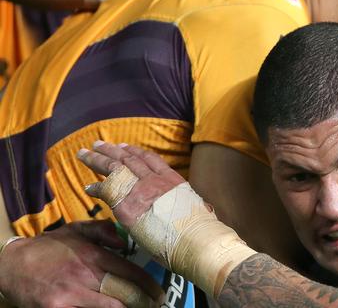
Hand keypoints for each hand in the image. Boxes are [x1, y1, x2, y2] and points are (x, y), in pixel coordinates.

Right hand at [0, 220, 161, 306]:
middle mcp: (85, 275)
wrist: (11, 266)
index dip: (148, 284)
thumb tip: (125, 240)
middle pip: (124, 292)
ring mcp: (71, 294)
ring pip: (110, 307)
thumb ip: (102, 230)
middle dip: (143, 301)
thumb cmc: (48, 248)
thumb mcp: (75, 230)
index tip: (158, 291)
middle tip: (155, 304)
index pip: (129, 271)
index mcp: (93, 256)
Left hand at [77, 141, 255, 297]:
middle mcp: (155, 180)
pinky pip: (107, 191)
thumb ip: (195, 205)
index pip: (150, 160)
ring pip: (114, 168)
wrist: (194, 239)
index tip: (124, 146)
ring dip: (97, 160)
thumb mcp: (201, 209)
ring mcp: (141, 191)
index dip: (135, 151)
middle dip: (111, 150)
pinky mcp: (128, 207)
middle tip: (98, 144)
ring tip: (84, 154)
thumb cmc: (200, 230)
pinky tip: (88, 187)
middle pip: (129, 159)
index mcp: (172, 180)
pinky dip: (97, 188)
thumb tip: (205, 209)